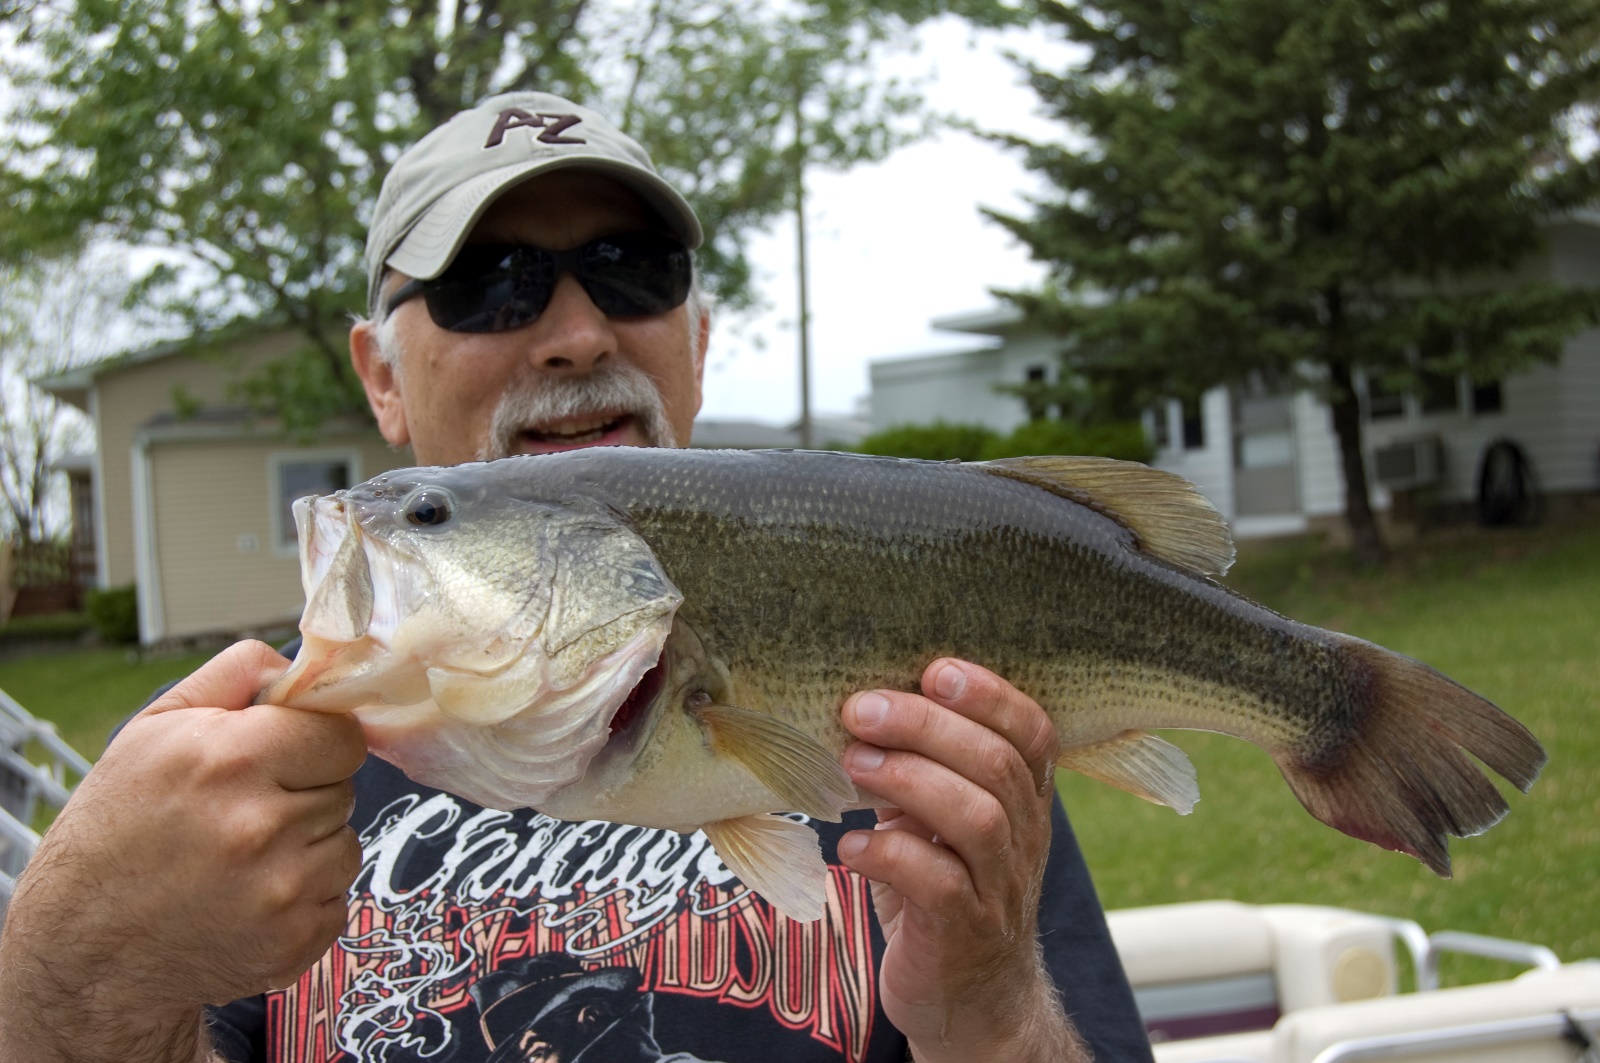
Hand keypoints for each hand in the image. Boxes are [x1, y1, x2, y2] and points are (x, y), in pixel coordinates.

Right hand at [0, 640, 365, 1062]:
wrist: (82, 944)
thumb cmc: (115, 830)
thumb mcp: (154, 729)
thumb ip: (234, 676)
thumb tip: (298, 664)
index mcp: (232, 759)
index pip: (342, 734)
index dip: (316, 741)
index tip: (287, 755)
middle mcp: (263, 824)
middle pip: (344, 788)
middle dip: (306, 792)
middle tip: (245, 811)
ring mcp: (283, 889)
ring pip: (343, 844)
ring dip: (307, 847)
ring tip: (242, 858)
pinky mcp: (295, 940)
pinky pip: (336, 898)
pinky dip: (304, 898)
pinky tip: (249, 897)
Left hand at [836, 659, 1087, 1062]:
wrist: (971, 1000)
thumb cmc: (943, 890)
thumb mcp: (939, 822)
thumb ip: (919, 769)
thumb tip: (860, 705)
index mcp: (1024, 799)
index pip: (1032, 732)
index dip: (991, 694)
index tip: (934, 669)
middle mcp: (1024, 838)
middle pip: (996, 765)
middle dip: (926, 727)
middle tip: (860, 709)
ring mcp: (1000, 888)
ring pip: (976, 817)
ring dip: (907, 779)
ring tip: (852, 764)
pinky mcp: (965, 934)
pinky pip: (939, 884)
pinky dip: (890, 853)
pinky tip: (852, 844)